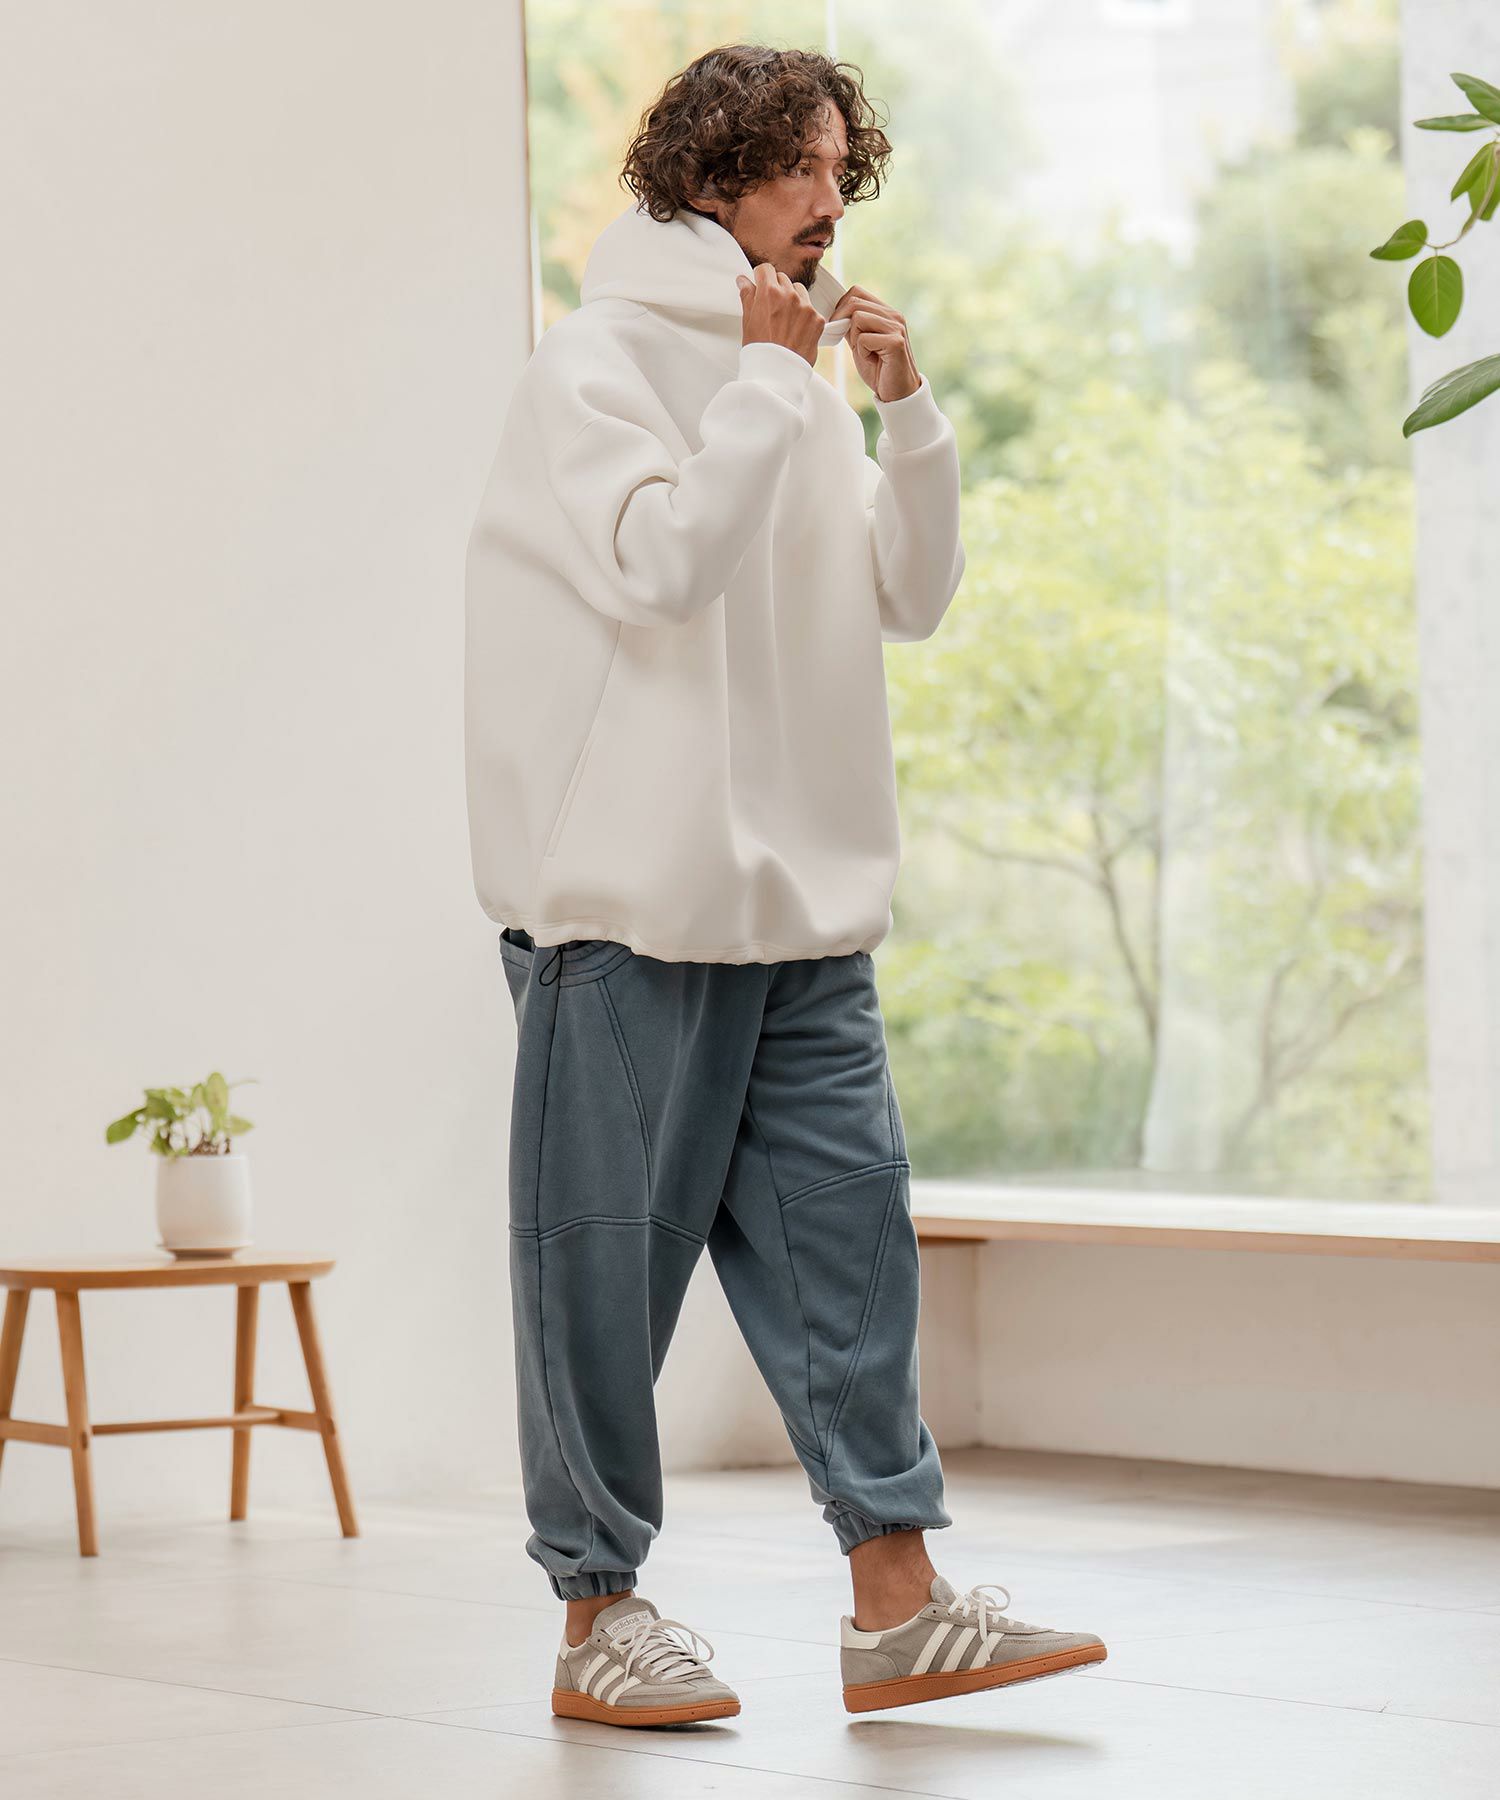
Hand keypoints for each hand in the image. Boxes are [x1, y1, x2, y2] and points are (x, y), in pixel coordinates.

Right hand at [736, 263, 824, 366]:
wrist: (778, 373)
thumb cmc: (760, 350)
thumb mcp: (748, 321)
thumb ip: (747, 296)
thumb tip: (743, 281)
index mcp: (769, 292)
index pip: (766, 269)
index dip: (762, 277)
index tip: (761, 284)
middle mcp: (789, 295)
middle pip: (783, 278)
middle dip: (777, 289)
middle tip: (772, 307)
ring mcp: (806, 306)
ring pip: (799, 290)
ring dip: (793, 298)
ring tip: (786, 318)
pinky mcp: (817, 319)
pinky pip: (811, 308)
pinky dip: (804, 315)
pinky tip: (796, 329)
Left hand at [828, 284, 920, 401]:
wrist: (897, 392)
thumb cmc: (879, 369)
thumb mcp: (860, 344)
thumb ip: (851, 327)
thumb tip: (833, 315)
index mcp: (886, 312)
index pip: (856, 292)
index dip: (841, 307)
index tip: (837, 325)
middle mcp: (894, 316)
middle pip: (854, 302)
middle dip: (842, 321)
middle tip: (847, 341)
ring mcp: (896, 327)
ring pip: (858, 318)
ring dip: (854, 338)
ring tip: (866, 352)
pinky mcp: (895, 342)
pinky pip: (864, 338)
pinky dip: (862, 352)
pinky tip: (873, 360)